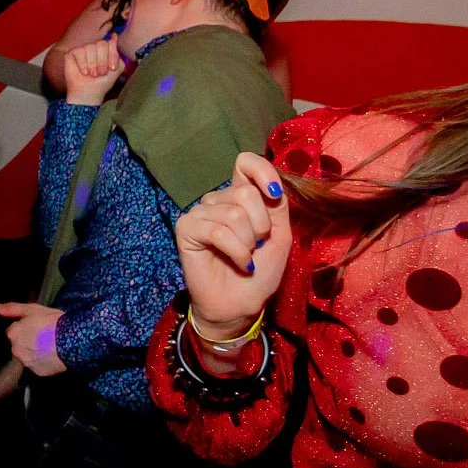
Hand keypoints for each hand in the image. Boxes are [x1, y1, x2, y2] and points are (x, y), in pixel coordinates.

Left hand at [0, 301, 65, 375]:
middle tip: (43, 335)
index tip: (36, 326)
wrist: (73, 340)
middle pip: (19, 344)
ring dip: (33, 352)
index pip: (13, 331)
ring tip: (49, 346)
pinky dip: (41, 362)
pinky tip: (52, 356)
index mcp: (12, 334)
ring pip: (27, 356)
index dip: (24, 327)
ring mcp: (26, 363)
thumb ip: (12, 309)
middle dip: (27, 340)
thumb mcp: (32, 309)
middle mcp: (15, 350)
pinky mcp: (37, 372)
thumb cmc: (52, 321)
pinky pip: (36, 366)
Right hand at [61, 39, 121, 105]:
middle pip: (101, 43)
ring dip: (92, 64)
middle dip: (102, 61)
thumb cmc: (102, 82)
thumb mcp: (116, 69)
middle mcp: (94, 48)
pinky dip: (82, 64)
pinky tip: (84, 72)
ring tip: (92, 74)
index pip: (111, 43)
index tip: (112, 69)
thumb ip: (118, 54)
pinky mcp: (72, 53)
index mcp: (105, 50)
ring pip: (90, 47)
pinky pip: (79, 51)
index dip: (112, 55)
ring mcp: (83, 50)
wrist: (89, 93)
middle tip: (100, 73)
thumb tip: (114, 36)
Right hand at [174, 152, 290, 359]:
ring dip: (248, 243)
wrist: (241, 305)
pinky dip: (236, 251)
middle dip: (261, 225)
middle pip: (245, 192)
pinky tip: (240, 263)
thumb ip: (277, 206)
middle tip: (257, 245)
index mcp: (240, 197)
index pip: (245, 163)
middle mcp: (219, 200)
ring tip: (246, 258)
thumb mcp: (280, 236)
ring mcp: (201, 213)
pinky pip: (217, 230)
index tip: (274, 193)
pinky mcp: (186, 229)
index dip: (261, 170)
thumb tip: (271, 185)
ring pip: (233, 213)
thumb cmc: (260, 272)